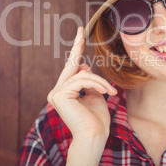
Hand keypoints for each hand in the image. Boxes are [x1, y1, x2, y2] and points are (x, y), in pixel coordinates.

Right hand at [47, 27, 116, 141]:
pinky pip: (82, 80)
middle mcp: (57, 91)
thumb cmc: (96, 120)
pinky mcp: (59, 95)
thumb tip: (83, 65)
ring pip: (82, 74)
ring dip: (99, 81)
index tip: (79, 33)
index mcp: (65, 92)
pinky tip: (105, 92)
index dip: (75, 50)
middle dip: (77, 46)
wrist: (94, 136)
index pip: (71, 68)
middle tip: (80, 29)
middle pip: (70, 65)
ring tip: (110, 92)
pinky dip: (96, 84)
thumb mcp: (95, 95)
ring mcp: (56, 93)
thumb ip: (88, 81)